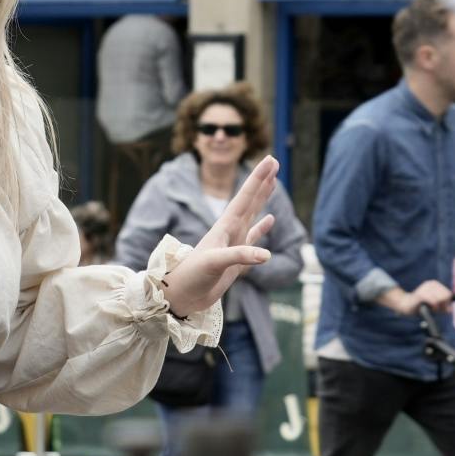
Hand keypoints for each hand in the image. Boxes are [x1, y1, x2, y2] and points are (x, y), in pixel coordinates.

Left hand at [160, 156, 279, 317]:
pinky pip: (253, 239)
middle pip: (250, 200)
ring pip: (252, 215)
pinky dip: (262, 229)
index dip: (258, 178)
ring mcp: (233, 244)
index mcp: (224, 227)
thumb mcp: (214, 263)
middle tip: (274, 161)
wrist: (180, 295)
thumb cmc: (191, 276)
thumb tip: (266, 255)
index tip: (271, 160)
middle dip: (262, 181)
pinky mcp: (236, 260)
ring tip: (273, 182)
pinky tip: (270, 220)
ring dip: (262, 199)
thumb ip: (239, 257)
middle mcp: (230, 231)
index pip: (245, 197)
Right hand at [382, 279, 453, 316]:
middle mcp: (431, 284)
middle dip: (443, 305)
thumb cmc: (420, 305)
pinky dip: (433, 307)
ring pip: (441, 299)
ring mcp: (425, 288)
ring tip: (430, 308)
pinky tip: (428, 308)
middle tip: (435, 309)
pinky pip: (434, 301)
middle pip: (446, 296)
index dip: (446, 303)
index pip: (448, 294)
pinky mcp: (421, 295)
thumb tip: (450, 310)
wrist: (405, 304)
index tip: (440, 308)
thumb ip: (443, 306)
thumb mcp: (434, 305)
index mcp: (435, 284)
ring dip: (437, 307)